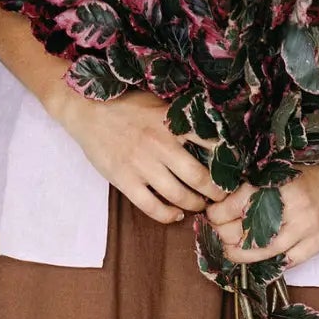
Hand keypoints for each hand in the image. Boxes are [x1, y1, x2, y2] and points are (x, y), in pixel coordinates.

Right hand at [63, 89, 212, 225]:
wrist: (85, 109)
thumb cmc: (125, 103)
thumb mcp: (158, 102)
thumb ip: (180, 118)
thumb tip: (210, 130)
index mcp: (171, 122)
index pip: (211, 143)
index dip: (226, 160)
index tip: (233, 169)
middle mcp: (160, 144)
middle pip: (199, 177)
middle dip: (216, 191)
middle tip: (222, 196)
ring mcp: (141, 164)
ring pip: (179, 195)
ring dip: (195, 204)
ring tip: (201, 205)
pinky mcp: (124, 180)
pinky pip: (152, 207)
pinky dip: (169, 215)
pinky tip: (176, 214)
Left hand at [209, 157, 318, 267]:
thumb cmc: (309, 170)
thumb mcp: (280, 166)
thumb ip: (256, 180)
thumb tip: (219, 196)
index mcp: (279, 181)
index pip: (237, 204)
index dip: (218, 214)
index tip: (211, 215)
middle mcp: (294, 205)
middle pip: (248, 230)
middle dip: (225, 235)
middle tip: (218, 233)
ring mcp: (308, 226)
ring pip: (266, 250)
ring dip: (242, 254)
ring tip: (230, 251)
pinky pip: (290, 261)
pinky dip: (271, 262)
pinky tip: (259, 258)